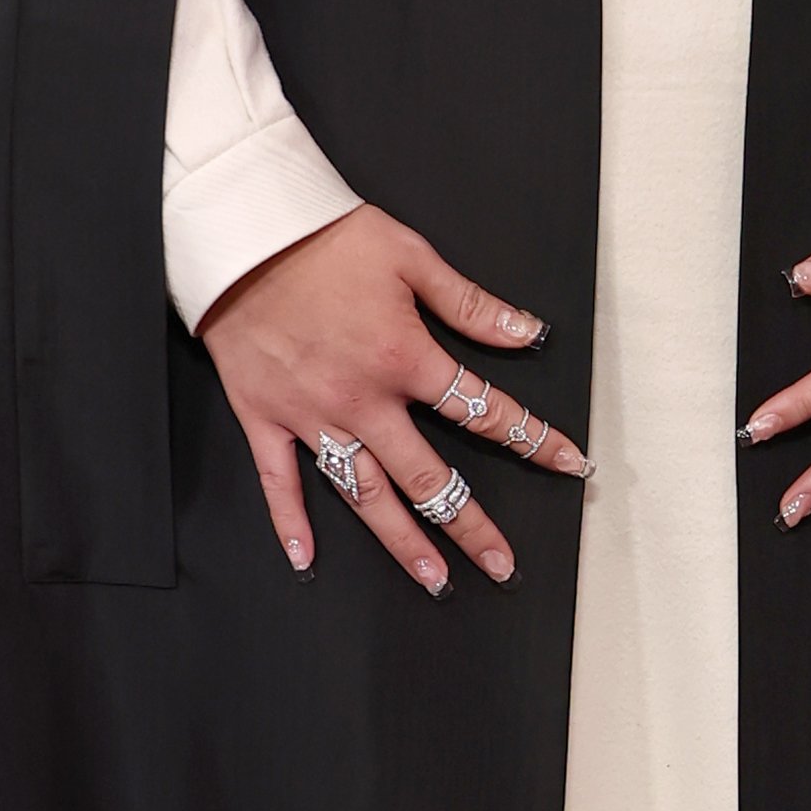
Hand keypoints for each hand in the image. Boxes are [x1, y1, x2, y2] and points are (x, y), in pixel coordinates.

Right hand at [199, 205, 588, 593]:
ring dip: (400, 542)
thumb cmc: (324, 239)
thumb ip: (470, 304)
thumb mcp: (410, 257)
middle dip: (470, 525)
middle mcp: (361, 400)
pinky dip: (290, 523)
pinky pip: (279, 481)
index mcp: (402, 358)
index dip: (532, 439)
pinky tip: (306, 561)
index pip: (482, 410)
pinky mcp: (264, 417)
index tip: (567, 463)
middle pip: (427, 478)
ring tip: (433, 578)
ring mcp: (310, 415)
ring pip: (364, 495)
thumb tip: (526, 331)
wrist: (242, 232)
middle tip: (500, 564)